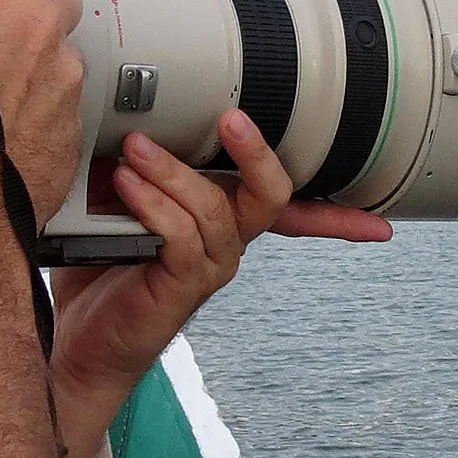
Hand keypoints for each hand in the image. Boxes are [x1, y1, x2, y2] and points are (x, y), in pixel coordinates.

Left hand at [48, 110, 390, 457]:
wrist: (79, 344)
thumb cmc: (98, 270)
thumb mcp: (119, 205)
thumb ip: (139, 167)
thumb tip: (133, 113)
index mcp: (220, 223)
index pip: (293, 215)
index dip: (338, 217)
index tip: (378, 225)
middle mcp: (224, 247)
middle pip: (272, 198)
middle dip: (258, 155)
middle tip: (232, 119)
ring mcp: (205, 269)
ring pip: (217, 209)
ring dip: (174, 172)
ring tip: (134, 150)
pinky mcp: (177, 286)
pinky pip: (182, 237)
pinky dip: (155, 205)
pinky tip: (126, 186)